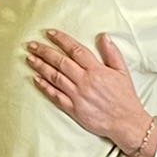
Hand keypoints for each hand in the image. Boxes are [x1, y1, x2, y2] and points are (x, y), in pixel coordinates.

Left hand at [25, 31, 152, 152]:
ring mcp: (78, 96)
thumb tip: (103, 36)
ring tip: (30, 59)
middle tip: (32, 45)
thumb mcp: (123, 72)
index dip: (61, 40)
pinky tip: (35, 80)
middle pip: (61, 62)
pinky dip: (45, 88)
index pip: (75, 50)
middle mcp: (85, 81)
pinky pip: (56, 96)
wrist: (126, 122)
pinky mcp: (74, 109)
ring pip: (55, 77)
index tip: (49, 33)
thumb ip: (112, 53)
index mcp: (97, 70)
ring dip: (40, 67)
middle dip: (44, 51)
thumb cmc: (125, 97)